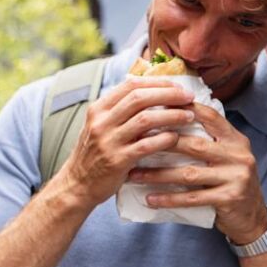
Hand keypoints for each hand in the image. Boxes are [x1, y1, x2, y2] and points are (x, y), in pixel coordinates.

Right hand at [56, 77, 195, 207]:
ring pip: (146, 119)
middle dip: (169, 94)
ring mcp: (108, 141)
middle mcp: (101, 122)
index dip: (157, 82)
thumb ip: (118, 111)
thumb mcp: (99, 126)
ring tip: (188, 116)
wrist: (77, 184)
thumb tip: (151, 92)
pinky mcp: (117, 161)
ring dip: (172, 116)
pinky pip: (146, 145)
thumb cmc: (94, 154)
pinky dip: (164, 139)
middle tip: (188, 97)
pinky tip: (175, 137)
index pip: (130, 85)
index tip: (177, 86)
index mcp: (98, 109)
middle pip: (139, 98)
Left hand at [126, 103, 266, 244]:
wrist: (252, 216)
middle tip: (134, 143)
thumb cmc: (229, 181)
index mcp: (235, 139)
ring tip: (134, 175)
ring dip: (158, 175)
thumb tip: (169, 121)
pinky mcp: (230, 198)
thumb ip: (206, 140)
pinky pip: (192, 198)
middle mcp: (237, 154)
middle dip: (161, 144)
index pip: (209, 116)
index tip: (155, 107)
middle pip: (193, 144)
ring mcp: (236, 176)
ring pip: (189, 174)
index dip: (184, 109)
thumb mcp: (224, 156)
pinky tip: (150, 199)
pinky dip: (169, 199)